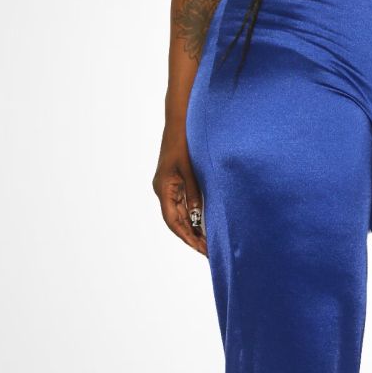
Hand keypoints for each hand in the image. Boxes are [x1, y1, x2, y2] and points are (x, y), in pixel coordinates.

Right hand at [153, 132, 206, 255]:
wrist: (178, 122)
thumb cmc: (183, 143)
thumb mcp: (191, 170)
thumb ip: (193, 194)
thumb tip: (197, 216)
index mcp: (163, 188)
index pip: (172, 220)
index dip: (186, 237)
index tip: (200, 248)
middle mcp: (163, 190)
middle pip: (175, 220)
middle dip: (190, 236)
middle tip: (208, 250)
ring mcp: (168, 187)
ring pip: (178, 214)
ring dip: (191, 228)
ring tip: (207, 242)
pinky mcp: (174, 182)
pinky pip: (182, 204)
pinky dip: (191, 216)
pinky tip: (203, 224)